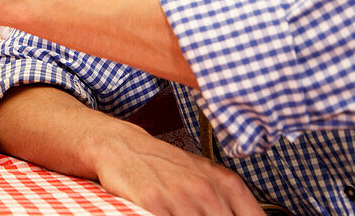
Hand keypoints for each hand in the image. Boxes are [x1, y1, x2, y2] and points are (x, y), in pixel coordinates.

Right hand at [91, 125, 263, 214]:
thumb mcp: (207, 178)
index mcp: (227, 184)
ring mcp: (180, 196)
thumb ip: (232, 204)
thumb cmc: (164, 164)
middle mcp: (206, 189)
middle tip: (191, 215)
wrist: (121, 145)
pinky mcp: (153, 202)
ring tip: (177, 213)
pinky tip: (160, 214)